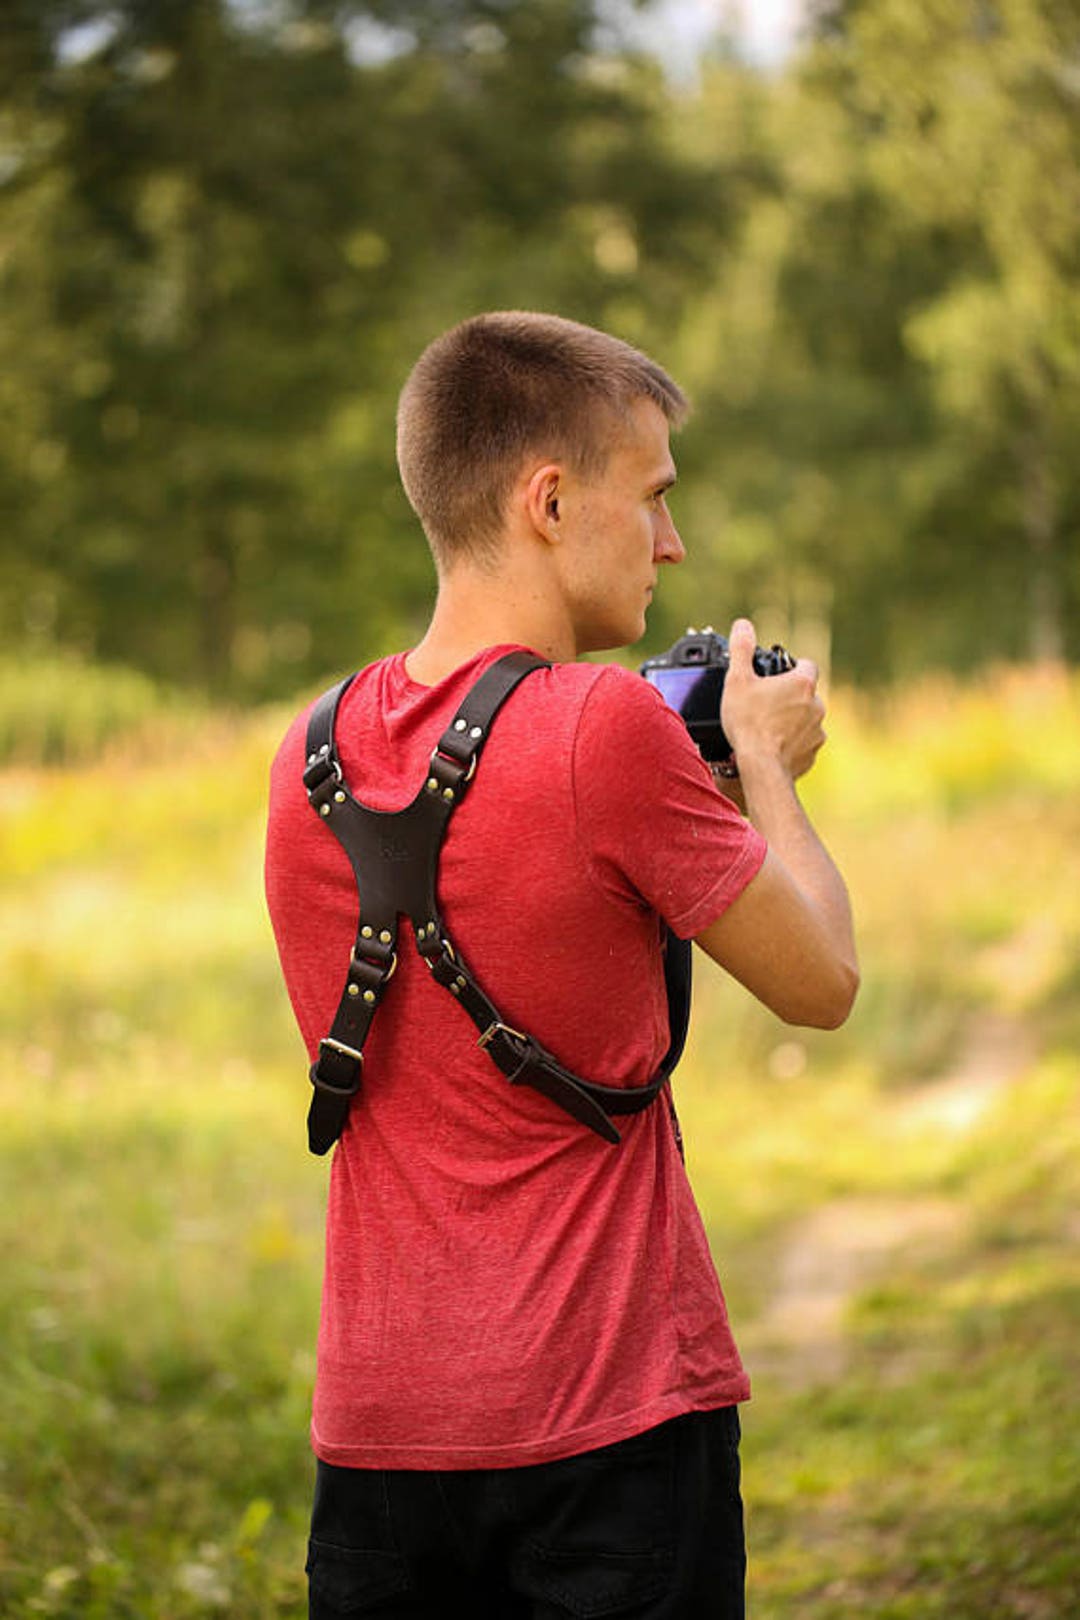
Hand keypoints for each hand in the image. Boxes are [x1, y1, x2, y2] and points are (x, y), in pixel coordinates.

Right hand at [720, 617, 825, 780]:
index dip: (793, 667)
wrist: (761, 766)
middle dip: (790, 696)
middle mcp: (816, 705)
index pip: (806, 665)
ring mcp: (817, 731)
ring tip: (767, 727)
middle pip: (806, 693)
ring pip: (806, 718)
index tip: (779, 675)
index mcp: (802, 683)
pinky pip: (804, 743)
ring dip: (792, 720)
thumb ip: (741, 649)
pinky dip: (792, 743)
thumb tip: (743, 625)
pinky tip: (773, 746)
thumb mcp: (738, 680)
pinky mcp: (812, 753)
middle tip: (766, 703)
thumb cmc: (749, 722)